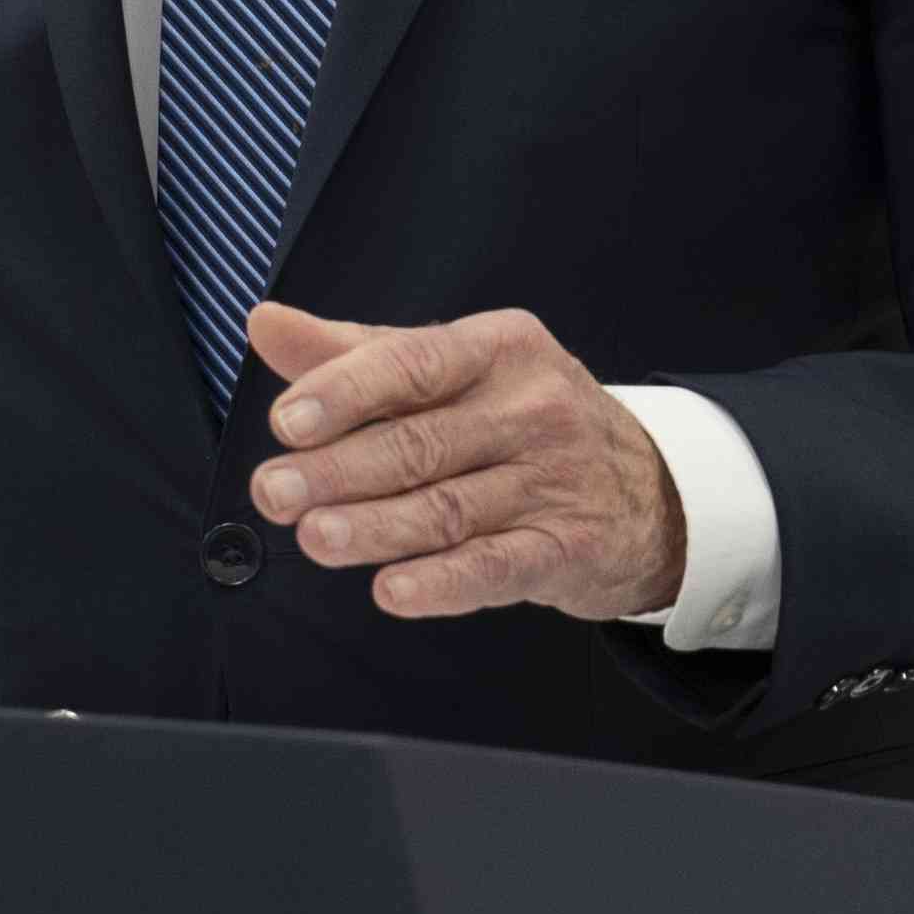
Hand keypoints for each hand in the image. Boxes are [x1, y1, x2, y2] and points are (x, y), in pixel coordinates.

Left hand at [247, 302, 687, 622]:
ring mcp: (553, 480)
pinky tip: (394, 591)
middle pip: (421, 442)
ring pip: (449, 507)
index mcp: (497, 348)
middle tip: (275, 492)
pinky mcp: (567, 547)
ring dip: (376, 527)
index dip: (345, 393)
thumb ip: (356, 354)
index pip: (413, 364)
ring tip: (316, 537)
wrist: (648, 488)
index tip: (286, 422)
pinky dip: (443, 582)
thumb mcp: (453, 371)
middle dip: (339, 470)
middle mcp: (531, 408)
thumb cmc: (524, 420)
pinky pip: (497, 566)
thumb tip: (265, 323)